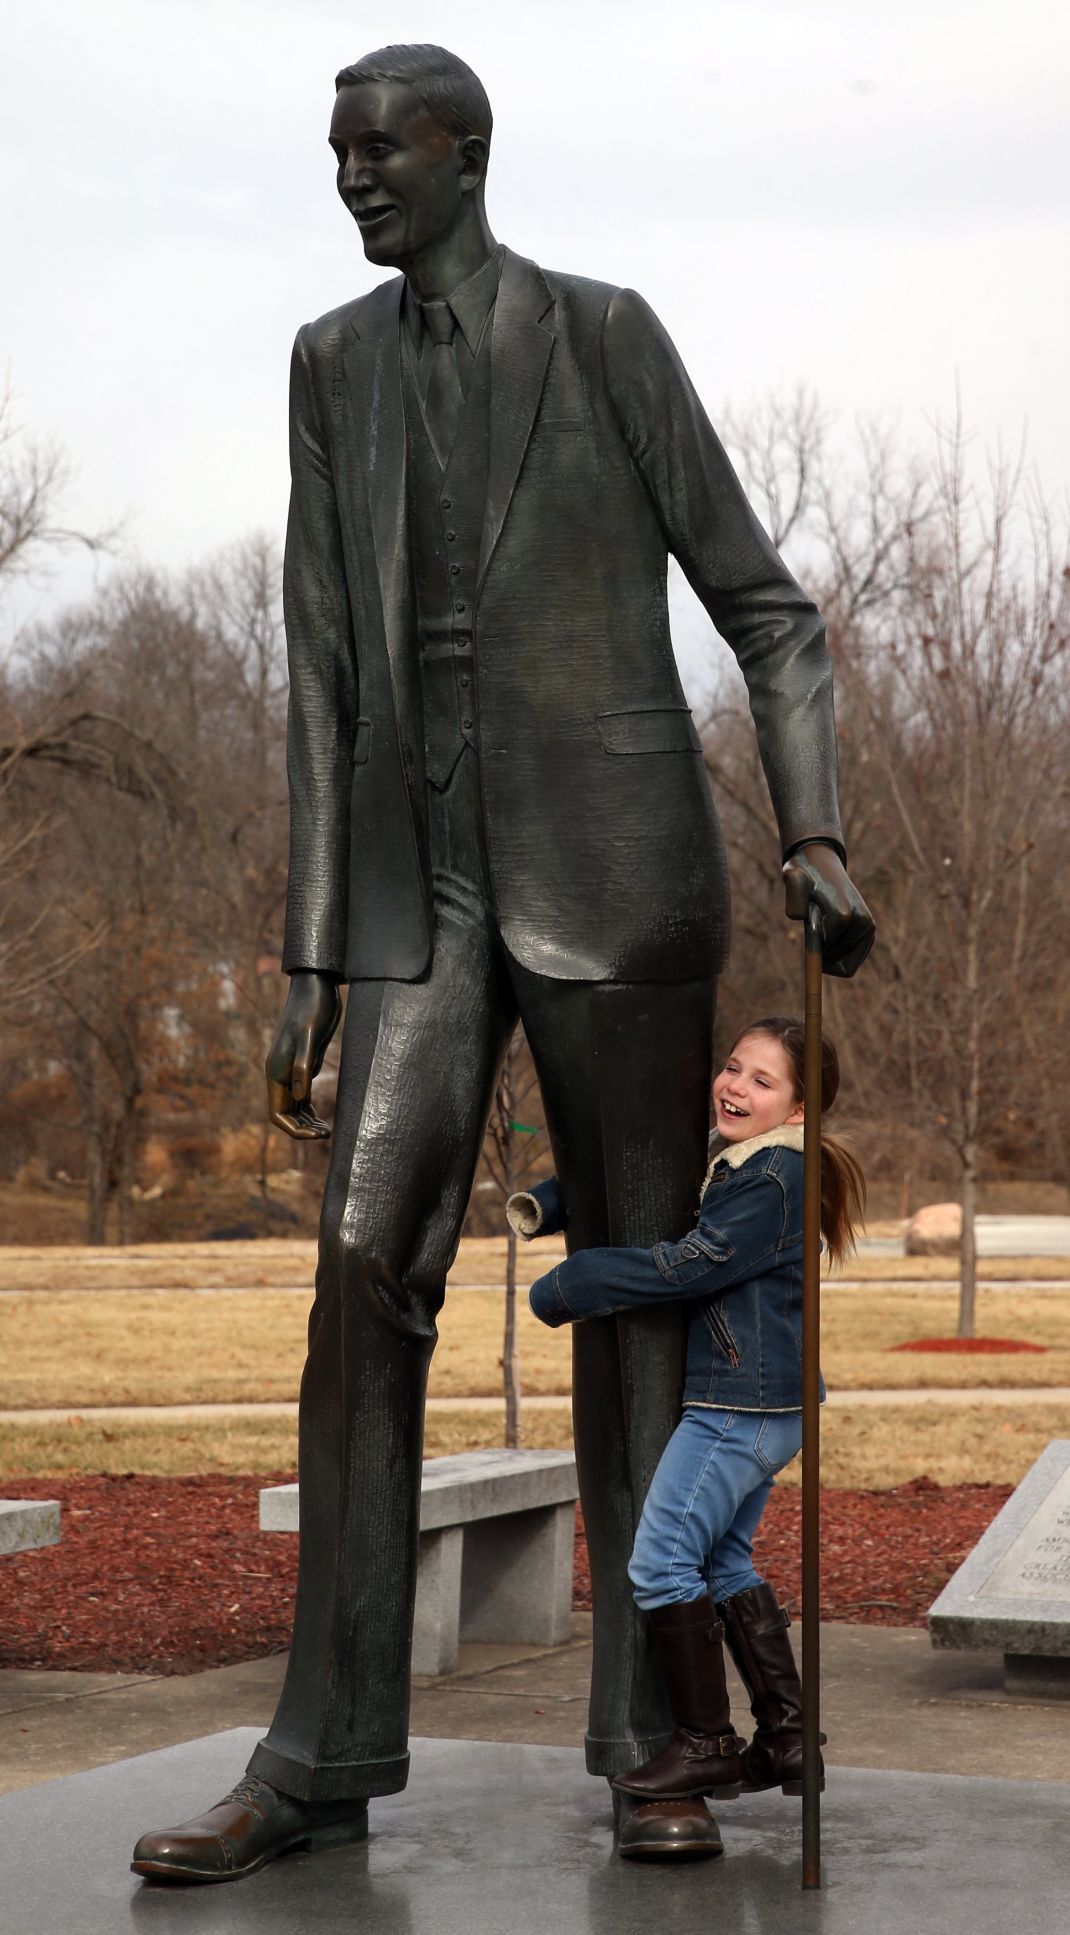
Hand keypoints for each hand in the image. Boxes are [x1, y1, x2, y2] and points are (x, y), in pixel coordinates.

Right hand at [265, 972, 343, 1139]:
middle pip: (285, 1114)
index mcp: (277, 1071)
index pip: (278, 1113)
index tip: (317, 1134)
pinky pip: (302, 1097)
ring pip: (294, 1107)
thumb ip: (303, 1065)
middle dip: (303, 1129)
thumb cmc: (313, 1008)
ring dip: (307, 1122)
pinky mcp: (304, 1064)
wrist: (316, 987)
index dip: (294, 1130)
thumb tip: (299, 1097)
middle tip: (328, 1134)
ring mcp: (292, 1070)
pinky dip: (310, 1111)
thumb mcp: (310, 1035)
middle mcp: (281, 1074)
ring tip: (328, 1131)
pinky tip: (325, 1118)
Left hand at [782, 844, 874, 977]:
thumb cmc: (804, 875)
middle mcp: (864, 922)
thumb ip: (793, 896)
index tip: (811, 923)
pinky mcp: (870, 932)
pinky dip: (838, 955)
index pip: (826, 953)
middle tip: (819, 923)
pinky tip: (833, 932)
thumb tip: (797, 916)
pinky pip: (852, 963)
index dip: (813, 946)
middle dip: (824, 952)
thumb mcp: (792, 879)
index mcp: (844, 915)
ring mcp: (869, 928)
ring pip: (847, 967)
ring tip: (826, 926)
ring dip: (831, 954)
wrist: (822, 865)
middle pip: (838, 965)